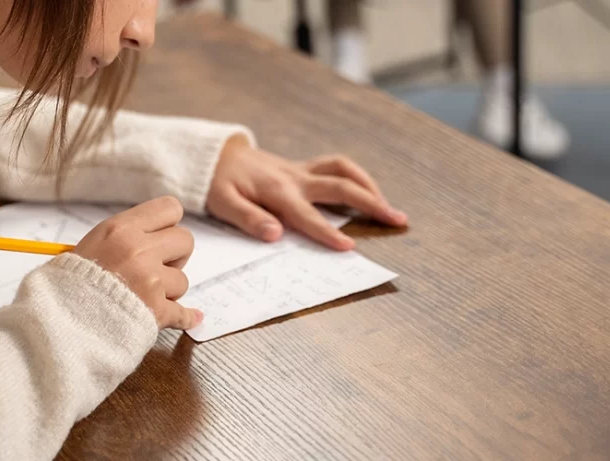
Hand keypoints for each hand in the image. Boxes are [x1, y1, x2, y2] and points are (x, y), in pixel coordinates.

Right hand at [74, 197, 201, 329]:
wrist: (59, 320)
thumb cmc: (68, 284)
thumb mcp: (90, 245)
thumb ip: (124, 238)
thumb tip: (152, 239)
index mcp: (122, 229)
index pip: (170, 208)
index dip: (169, 224)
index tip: (162, 237)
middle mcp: (139, 250)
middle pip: (185, 241)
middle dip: (175, 256)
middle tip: (158, 268)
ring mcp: (150, 281)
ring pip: (182, 280)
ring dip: (169, 290)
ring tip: (145, 296)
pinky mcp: (156, 311)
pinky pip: (183, 314)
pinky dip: (185, 318)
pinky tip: (191, 317)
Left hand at [207, 135, 407, 250]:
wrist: (212, 155)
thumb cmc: (215, 183)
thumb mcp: (221, 203)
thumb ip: (248, 219)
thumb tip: (275, 235)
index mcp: (275, 191)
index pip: (306, 215)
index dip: (327, 232)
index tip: (350, 249)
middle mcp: (293, 178)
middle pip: (340, 186)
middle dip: (371, 202)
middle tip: (398, 219)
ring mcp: (299, 170)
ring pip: (343, 170)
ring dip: (369, 186)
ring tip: (388, 207)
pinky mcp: (301, 168)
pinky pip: (335, 167)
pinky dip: (355, 177)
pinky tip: (366, 192)